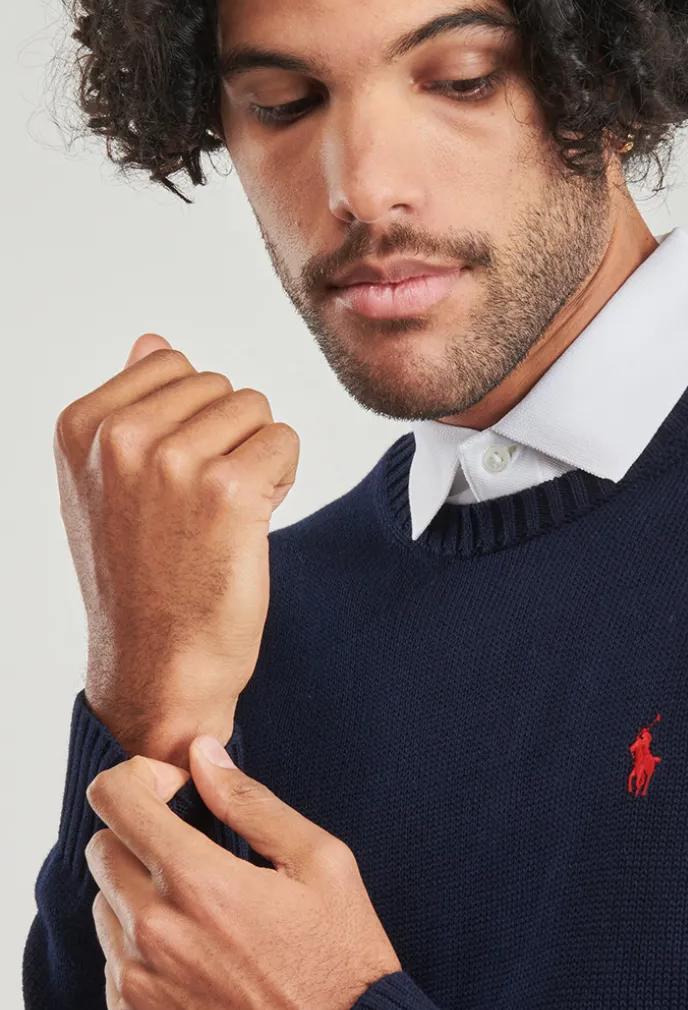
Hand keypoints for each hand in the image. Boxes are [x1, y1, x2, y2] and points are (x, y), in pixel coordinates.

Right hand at [54, 333, 299, 764]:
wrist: (159, 666)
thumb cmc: (140, 579)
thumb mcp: (105, 487)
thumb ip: (128, 408)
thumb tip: (153, 343)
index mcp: (82, 426)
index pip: (173, 366)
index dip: (192, 421)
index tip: (174, 481)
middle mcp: (121, 438)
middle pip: (221, 386)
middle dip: (227, 438)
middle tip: (201, 508)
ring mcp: (174, 462)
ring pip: (257, 410)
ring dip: (257, 458)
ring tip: (222, 517)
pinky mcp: (229, 490)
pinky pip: (284, 442)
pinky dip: (282, 480)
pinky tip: (249, 526)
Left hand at [84, 736, 401, 1009]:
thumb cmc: (344, 959)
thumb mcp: (322, 863)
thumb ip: (251, 803)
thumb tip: (201, 756)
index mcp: (199, 883)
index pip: (116, 800)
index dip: (141, 779)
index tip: (175, 790)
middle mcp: (153, 933)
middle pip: (102, 851)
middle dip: (141, 836)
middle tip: (198, 853)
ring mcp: (136, 988)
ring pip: (105, 910)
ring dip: (141, 897)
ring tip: (208, 918)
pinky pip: (113, 968)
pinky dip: (144, 953)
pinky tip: (203, 966)